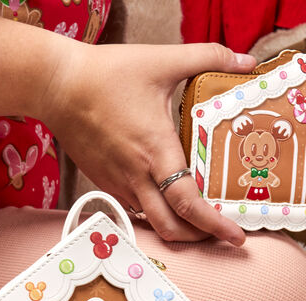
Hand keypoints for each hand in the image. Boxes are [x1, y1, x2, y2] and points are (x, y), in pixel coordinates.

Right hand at [42, 43, 254, 243]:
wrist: (59, 87)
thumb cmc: (107, 74)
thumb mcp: (163, 60)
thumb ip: (209, 57)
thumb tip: (246, 62)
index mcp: (156, 151)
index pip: (188, 203)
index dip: (215, 225)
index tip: (236, 237)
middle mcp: (137, 176)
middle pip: (171, 228)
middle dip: (199, 237)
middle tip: (220, 233)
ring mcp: (119, 183)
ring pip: (152, 222)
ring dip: (177, 226)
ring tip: (198, 218)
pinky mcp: (106, 183)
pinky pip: (135, 208)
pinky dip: (155, 212)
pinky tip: (166, 198)